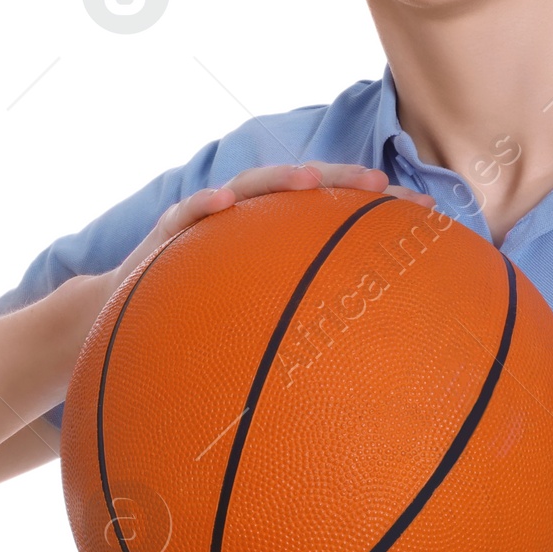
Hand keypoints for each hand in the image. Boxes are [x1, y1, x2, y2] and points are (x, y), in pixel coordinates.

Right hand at [85, 162, 433, 320]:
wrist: (125, 320)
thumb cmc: (203, 327)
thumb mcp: (262, 330)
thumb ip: (308, 331)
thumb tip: (375, 371)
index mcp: (279, 241)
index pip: (336, 216)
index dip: (378, 211)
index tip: (427, 214)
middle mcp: (250, 222)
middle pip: (303, 192)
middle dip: (344, 182)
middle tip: (384, 185)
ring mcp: (210, 222)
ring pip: (249, 189)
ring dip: (279, 181)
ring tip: (310, 180)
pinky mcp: (167, 234)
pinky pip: (184, 215)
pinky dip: (203, 206)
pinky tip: (221, 205)